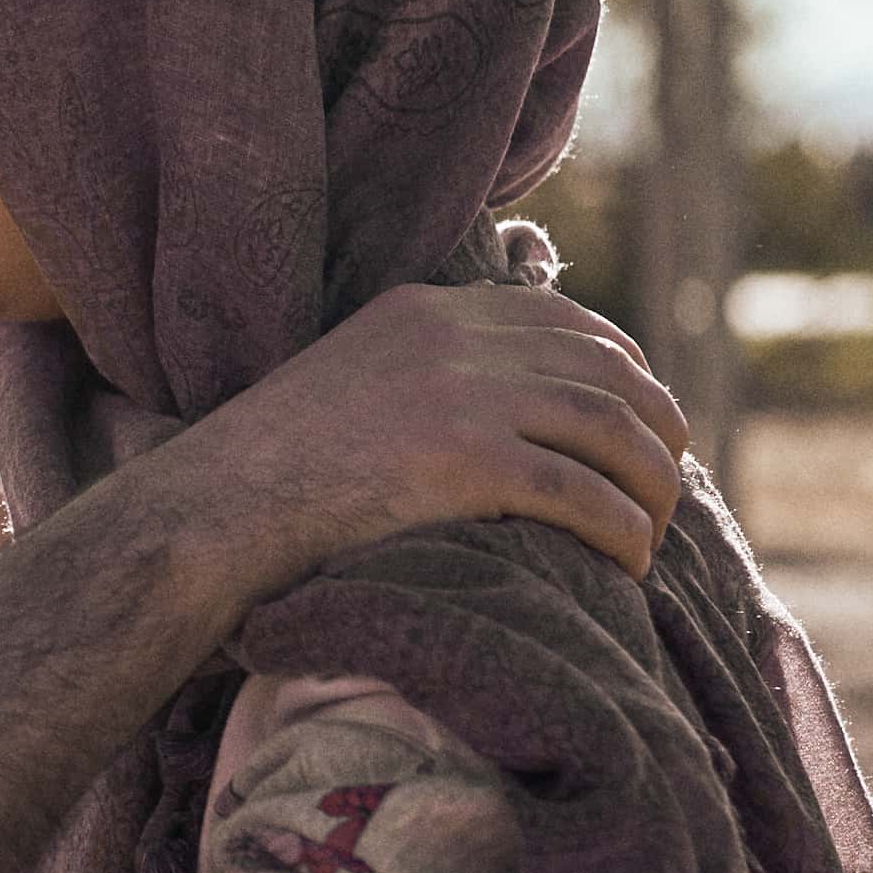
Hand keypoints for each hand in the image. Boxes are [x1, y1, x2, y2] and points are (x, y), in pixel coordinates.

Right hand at [194, 282, 689, 583]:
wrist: (208, 511)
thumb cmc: (264, 475)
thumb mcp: (347, 385)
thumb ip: (418, 378)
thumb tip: (497, 423)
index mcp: (425, 308)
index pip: (568, 320)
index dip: (628, 371)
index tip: (644, 425)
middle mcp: (452, 335)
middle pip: (609, 370)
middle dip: (658, 433)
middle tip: (663, 493)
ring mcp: (459, 392)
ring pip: (612, 428)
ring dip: (652, 487)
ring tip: (653, 535)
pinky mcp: (463, 458)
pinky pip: (582, 491)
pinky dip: (621, 530)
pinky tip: (625, 564)